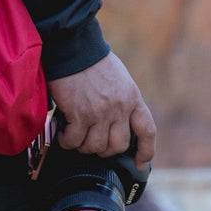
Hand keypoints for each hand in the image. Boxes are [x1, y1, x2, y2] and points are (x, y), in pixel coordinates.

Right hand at [47, 51, 155, 170]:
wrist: (73, 47)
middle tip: (92, 141)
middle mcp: (120, 108)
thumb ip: (122, 101)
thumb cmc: (92, 61)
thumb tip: (116, 123)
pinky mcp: (80, 114)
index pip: (147, 131)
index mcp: (133, 98)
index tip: (140, 163)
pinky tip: (63, 132)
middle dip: (104, 149)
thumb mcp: (119, 80)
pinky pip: (74, 141)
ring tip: (75, 135)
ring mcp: (100, 113)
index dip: (146, 151)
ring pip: (95, 147)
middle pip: (118, 146)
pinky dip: (67, 141)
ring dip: (83, 146)